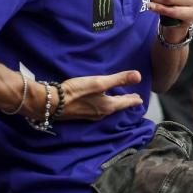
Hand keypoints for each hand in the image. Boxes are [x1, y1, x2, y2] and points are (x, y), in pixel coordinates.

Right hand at [26, 70, 143, 120]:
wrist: (51, 103)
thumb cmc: (77, 92)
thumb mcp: (100, 82)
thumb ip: (119, 79)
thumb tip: (139, 76)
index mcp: (108, 106)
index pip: (125, 103)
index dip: (133, 100)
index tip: (141, 100)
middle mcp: (101, 114)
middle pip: (117, 107)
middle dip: (125, 103)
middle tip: (133, 99)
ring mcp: (90, 116)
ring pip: (108, 109)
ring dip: (115, 104)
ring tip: (118, 100)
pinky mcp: (81, 114)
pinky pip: (98, 110)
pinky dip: (104, 105)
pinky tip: (100, 102)